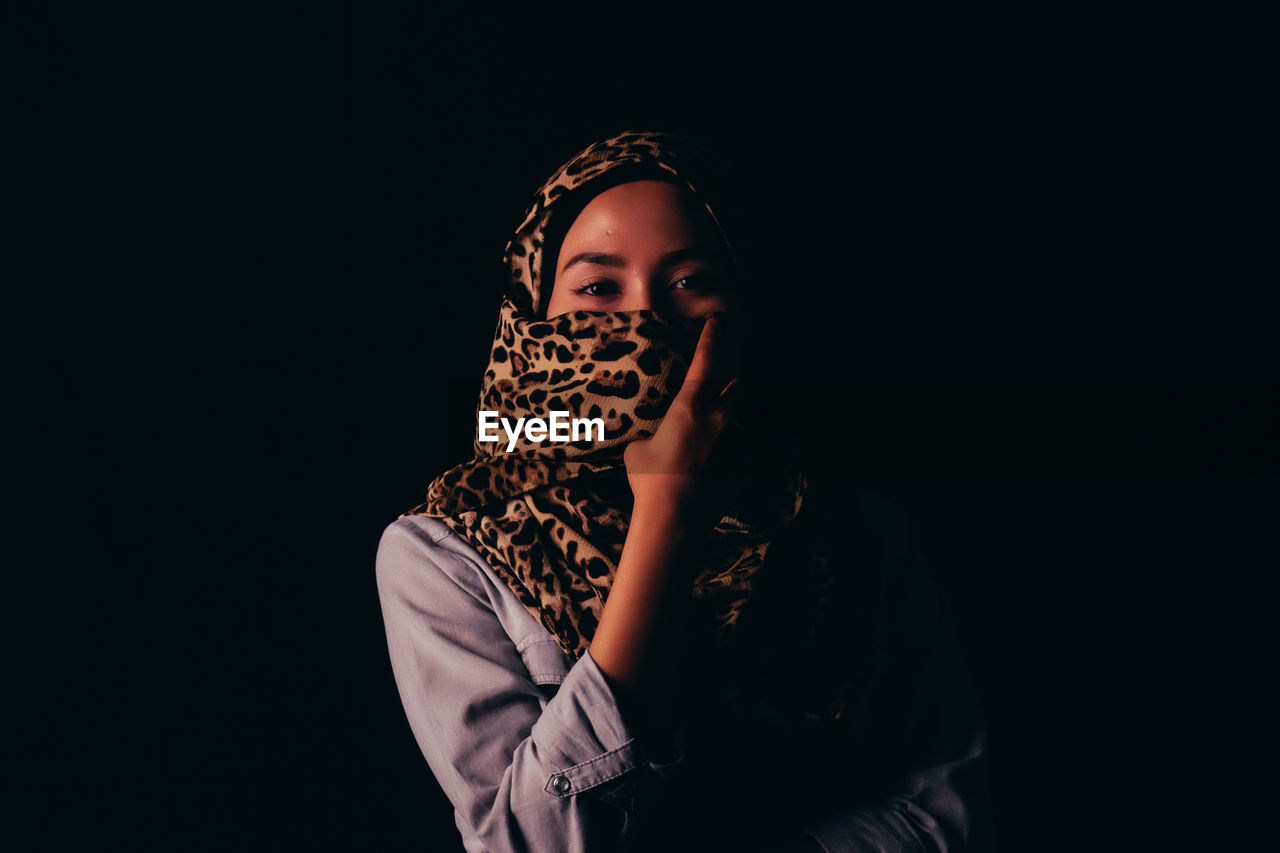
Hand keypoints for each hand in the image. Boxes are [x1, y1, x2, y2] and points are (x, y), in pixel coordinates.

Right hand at [623, 312, 740, 513]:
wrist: (674, 518)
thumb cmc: (649, 479)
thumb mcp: (638, 450)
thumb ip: (652, 437)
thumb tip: (654, 442)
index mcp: (689, 407)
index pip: (705, 361)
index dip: (712, 338)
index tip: (718, 321)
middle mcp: (717, 420)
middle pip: (739, 385)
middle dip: (734, 381)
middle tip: (724, 385)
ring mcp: (733, 444)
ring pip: (738, 421)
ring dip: (727, 423)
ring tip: (709, 440)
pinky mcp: (742, 468)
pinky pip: (738, 453)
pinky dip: (727, 457)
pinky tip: (711, 473)